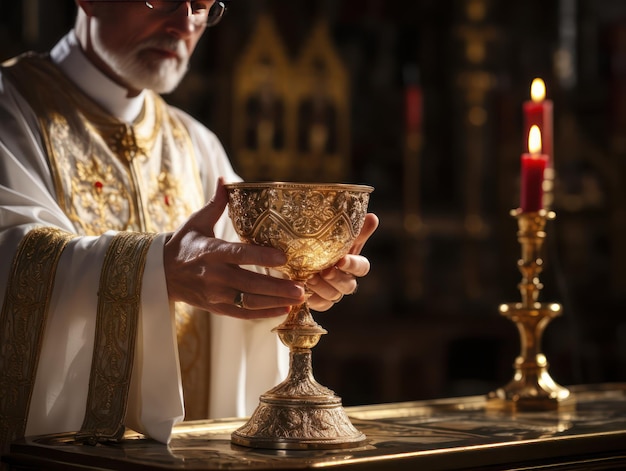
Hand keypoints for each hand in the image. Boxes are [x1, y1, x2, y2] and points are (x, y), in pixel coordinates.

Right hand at [163, 178, 304, 318]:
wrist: (161, 273)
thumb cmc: (184, 244)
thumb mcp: (197, 222)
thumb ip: (216, 204)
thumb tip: (226, 180)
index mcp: (210, 251)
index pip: (239, 254)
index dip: (261, 257)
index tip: (283, 258)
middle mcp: (214, 275)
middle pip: (249, 283)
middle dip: (277, 287)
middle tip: (302, 288)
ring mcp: (215, 294)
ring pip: (249, 301)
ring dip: (275, 301)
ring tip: (299, 298)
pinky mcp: (216, 308)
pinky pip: (242, 314)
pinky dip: (263, 314)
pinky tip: (283, 309)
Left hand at [307, 212, 378, 310]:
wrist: (299, 256)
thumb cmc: (323, 244)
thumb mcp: (339, 236)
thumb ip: (355, 230)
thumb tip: (372, 217)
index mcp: (354, 264)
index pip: (362, 268)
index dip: (354, 265)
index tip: (342, 259)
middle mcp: (346, 281)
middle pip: (348, 286)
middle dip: (337, 278)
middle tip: (324, 271)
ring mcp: (333, 293)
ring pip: (334, 296)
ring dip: (322, 287)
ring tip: (309, 277)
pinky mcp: (320, 302)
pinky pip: (320, 304)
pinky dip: (313, 297)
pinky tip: (303, 287)